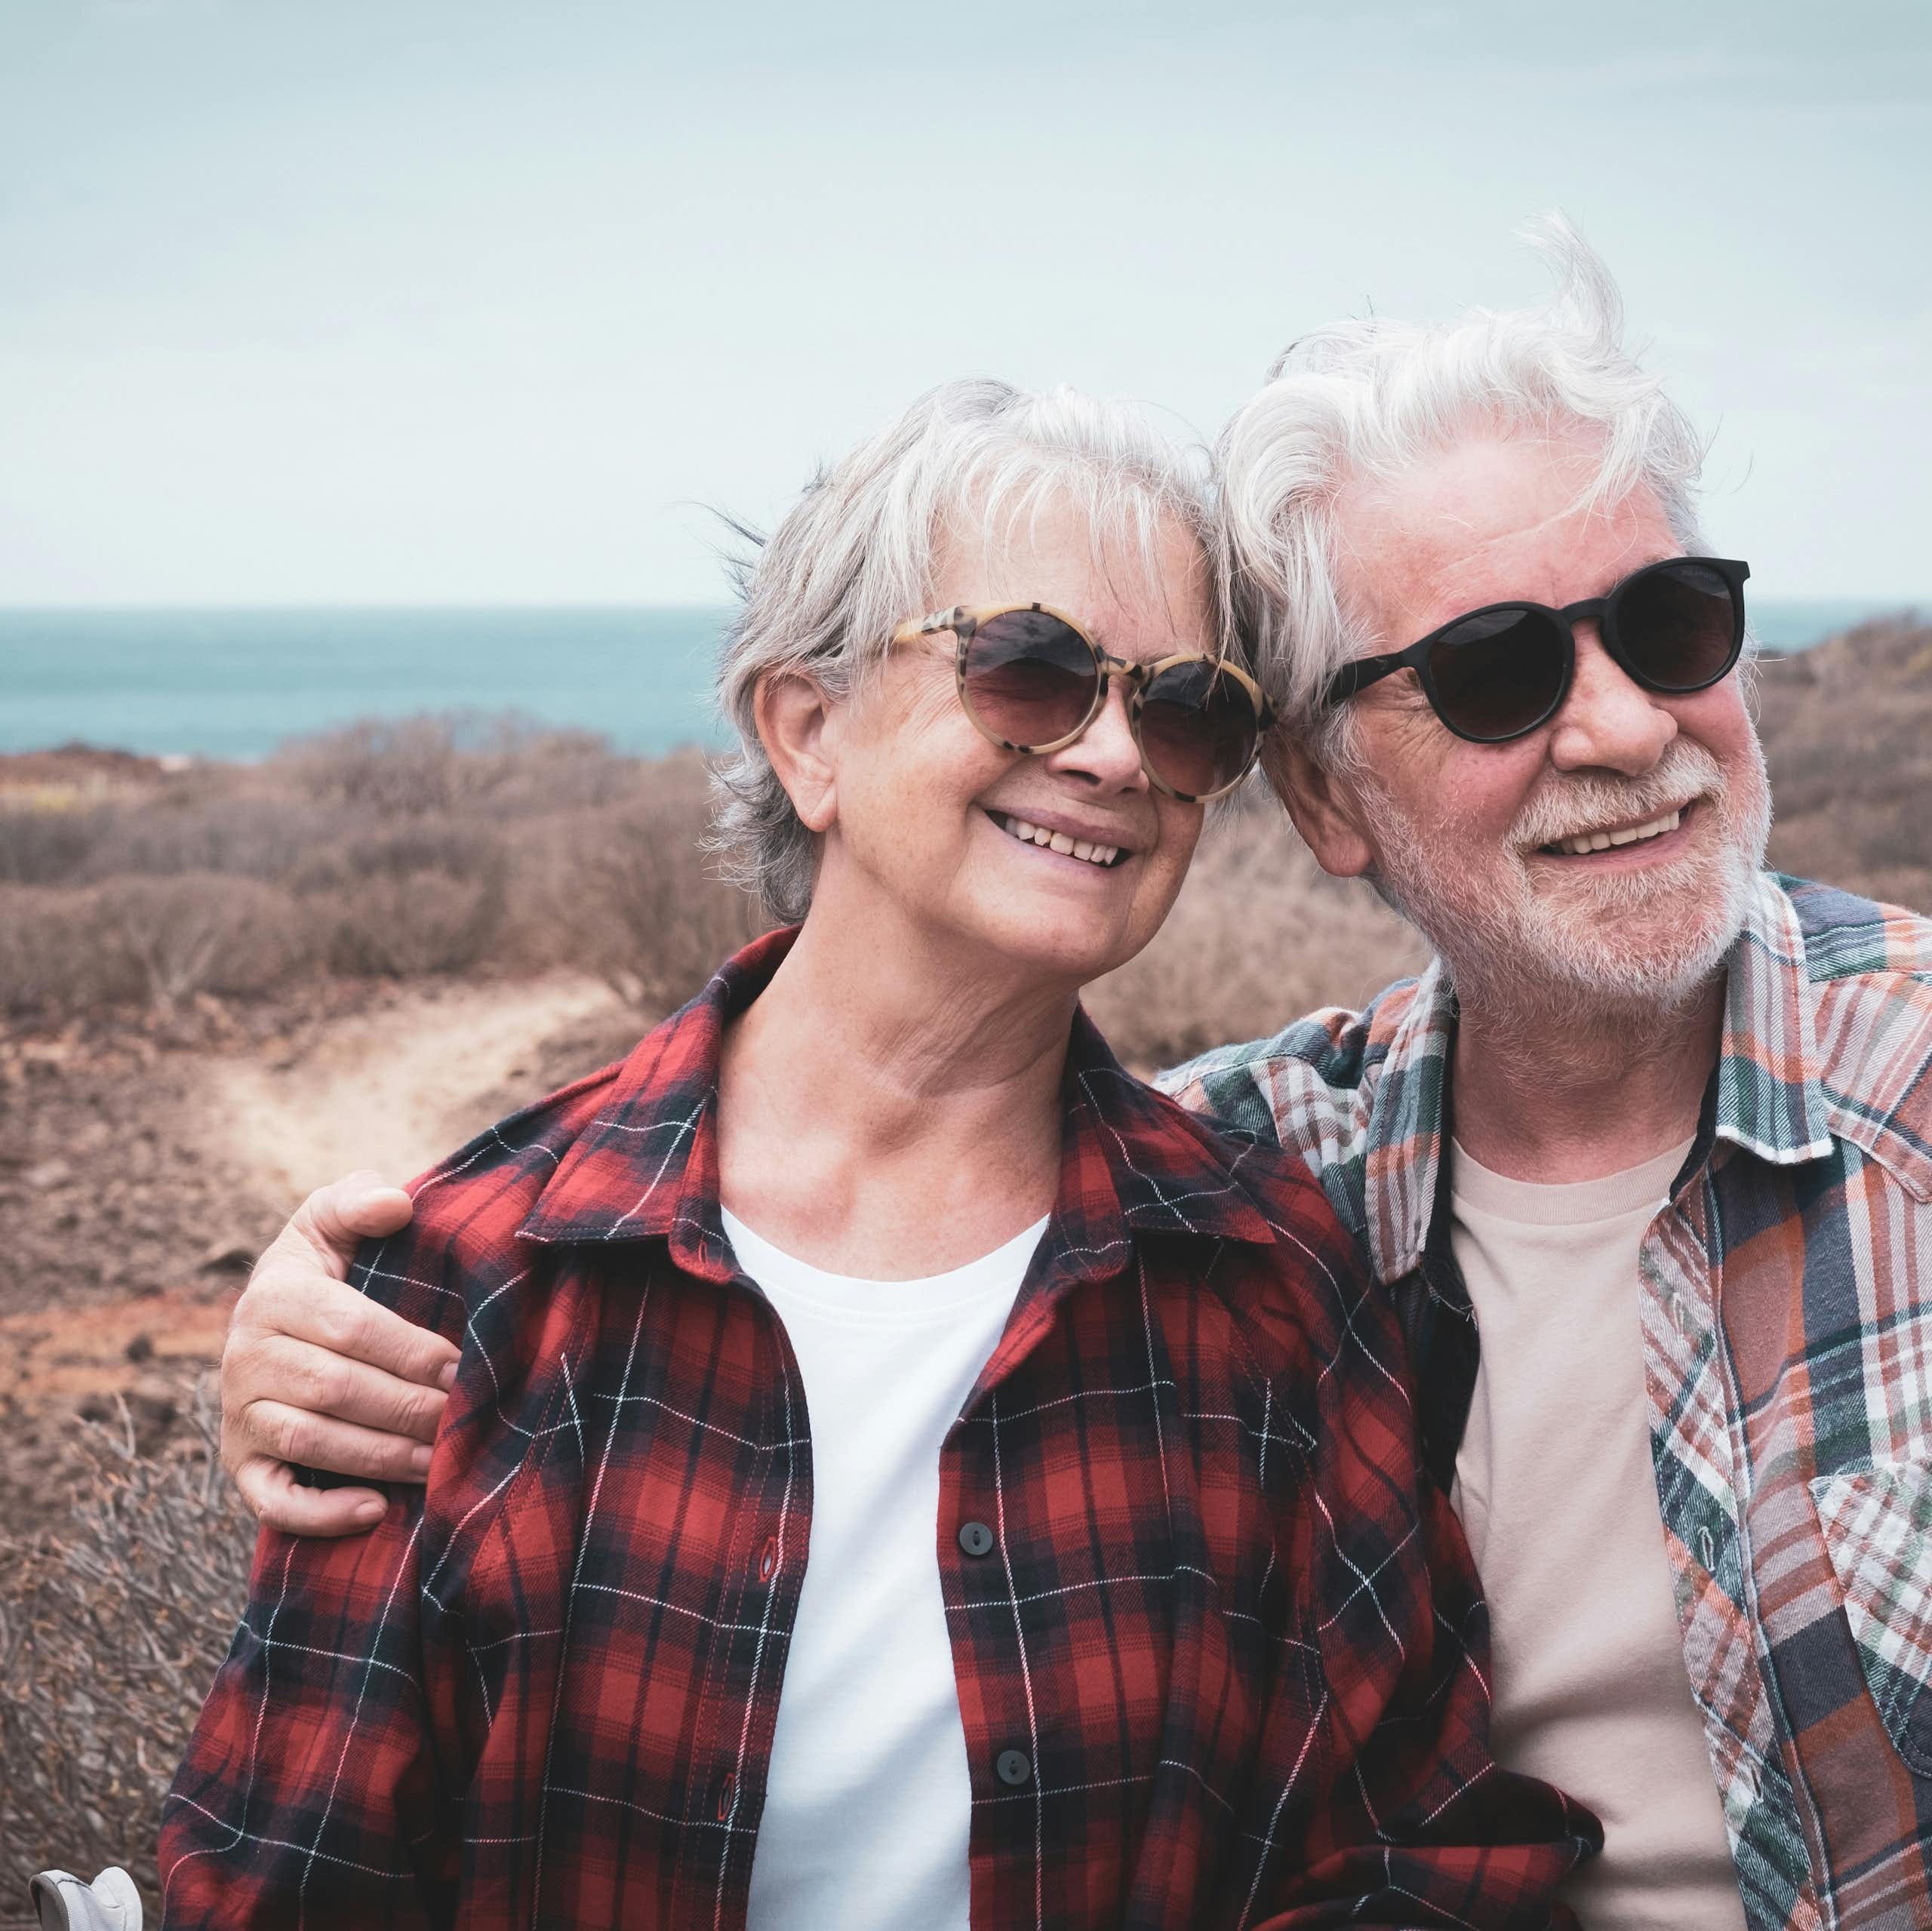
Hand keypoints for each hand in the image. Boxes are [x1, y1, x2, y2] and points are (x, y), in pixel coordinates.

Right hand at [220, 1170, 453, 1535]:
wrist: (273, 1322)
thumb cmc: (325, 1268)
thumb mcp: (331, 1221)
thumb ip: (357, 1202)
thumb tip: (395, 1203)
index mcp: (273, 1296)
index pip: (350, 1328)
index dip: (411, 1350)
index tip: (463, 1367)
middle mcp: (244, 1357)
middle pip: (334, 1390)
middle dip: (408, 1408)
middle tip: (465, 1418)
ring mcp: (238, 1416)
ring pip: (311, 1442)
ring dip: (382, 1458)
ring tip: (440, 1461)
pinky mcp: (241, 1465)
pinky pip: (271, 1501)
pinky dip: (320, 1513)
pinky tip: (374, 1508)